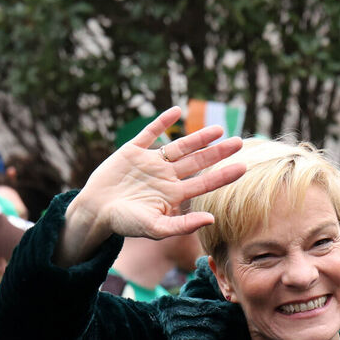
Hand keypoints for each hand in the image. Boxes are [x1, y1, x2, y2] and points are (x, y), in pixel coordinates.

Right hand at [57, 107, 245, 265]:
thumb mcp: (155, 228)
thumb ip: (183, 225)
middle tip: (239, 142)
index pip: (205, 183)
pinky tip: (177, 111)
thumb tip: (212, 219)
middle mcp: (166, 176)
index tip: (244, 167)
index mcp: (174, 194)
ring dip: (198, 138)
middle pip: (197, 162)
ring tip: (218, 129)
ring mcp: (150, 162)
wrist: (95, 212)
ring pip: (179, 146)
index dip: (224, 175)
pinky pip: (150, 133)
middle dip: (218, 152)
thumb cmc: (125, 223)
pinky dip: (162, 122)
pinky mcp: (132, 151)